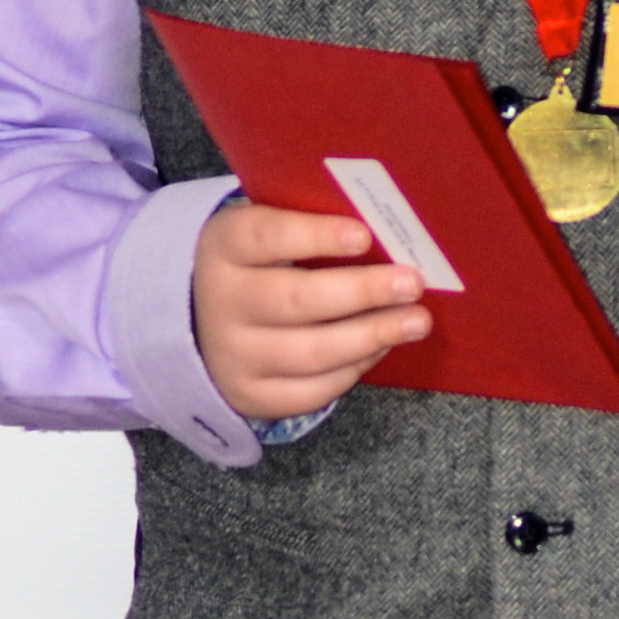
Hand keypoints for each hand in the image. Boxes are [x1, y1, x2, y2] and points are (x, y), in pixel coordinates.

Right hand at [193, 199, 431, 422]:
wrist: (203, 320)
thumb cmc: (258, 264)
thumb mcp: (266, 232)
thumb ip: (310, 224)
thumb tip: (386, 229)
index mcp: (224, 246)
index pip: (266, 236)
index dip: (316, 235)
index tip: (364, 235)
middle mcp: (222, 302)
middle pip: (296, 299)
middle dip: (362, 292)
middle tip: (411, 284)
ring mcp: (233, 355)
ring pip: (310, 352)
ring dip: (371, 336)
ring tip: (416, 321)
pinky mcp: (251, 394)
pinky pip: (311, 390)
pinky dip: (354, 369)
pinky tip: (382, 347)